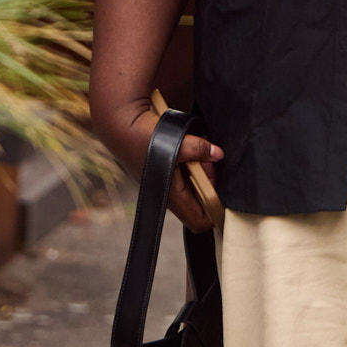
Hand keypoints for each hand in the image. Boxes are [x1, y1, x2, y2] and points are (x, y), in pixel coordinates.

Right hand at [103, 100, 224, 231]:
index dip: (216, 211)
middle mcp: (170, 194)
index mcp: (171, 195)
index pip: (200, 220)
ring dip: (204, 170)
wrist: (122, 126)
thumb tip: (218, 154)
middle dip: (212, 182)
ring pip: (197, 186)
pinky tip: (195, 146)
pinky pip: (190, 173)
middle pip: (203, 201)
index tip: (225, 193)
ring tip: (203, 150)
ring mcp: (169, 184)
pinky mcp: (168, 173)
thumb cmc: (142, 138)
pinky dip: (195, 162)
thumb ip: (198, 149)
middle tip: (211, 161)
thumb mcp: (174, 142)